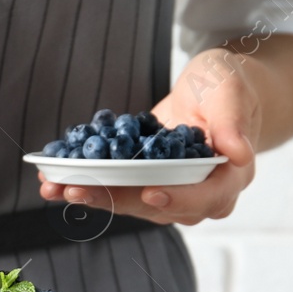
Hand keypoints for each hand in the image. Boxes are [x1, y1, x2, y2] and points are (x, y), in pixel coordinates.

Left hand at [37, 47, 262, 225]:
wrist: (211, 90)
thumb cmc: (226, 85)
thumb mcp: (230, 91)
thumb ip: (233, 121)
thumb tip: (239, 153)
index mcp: (229, 177)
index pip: (206, 197)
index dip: (177, 199)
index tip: (148, 192)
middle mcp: (199, 194)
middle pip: (156, 206)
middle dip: (113, 200)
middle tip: (76, 189)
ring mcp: (169, 192)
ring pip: (130, 203)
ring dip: (91, 195)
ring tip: (53, 187)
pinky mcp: (144, 184)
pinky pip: (116, 189)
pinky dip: (86, 184)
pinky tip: (53, 180)